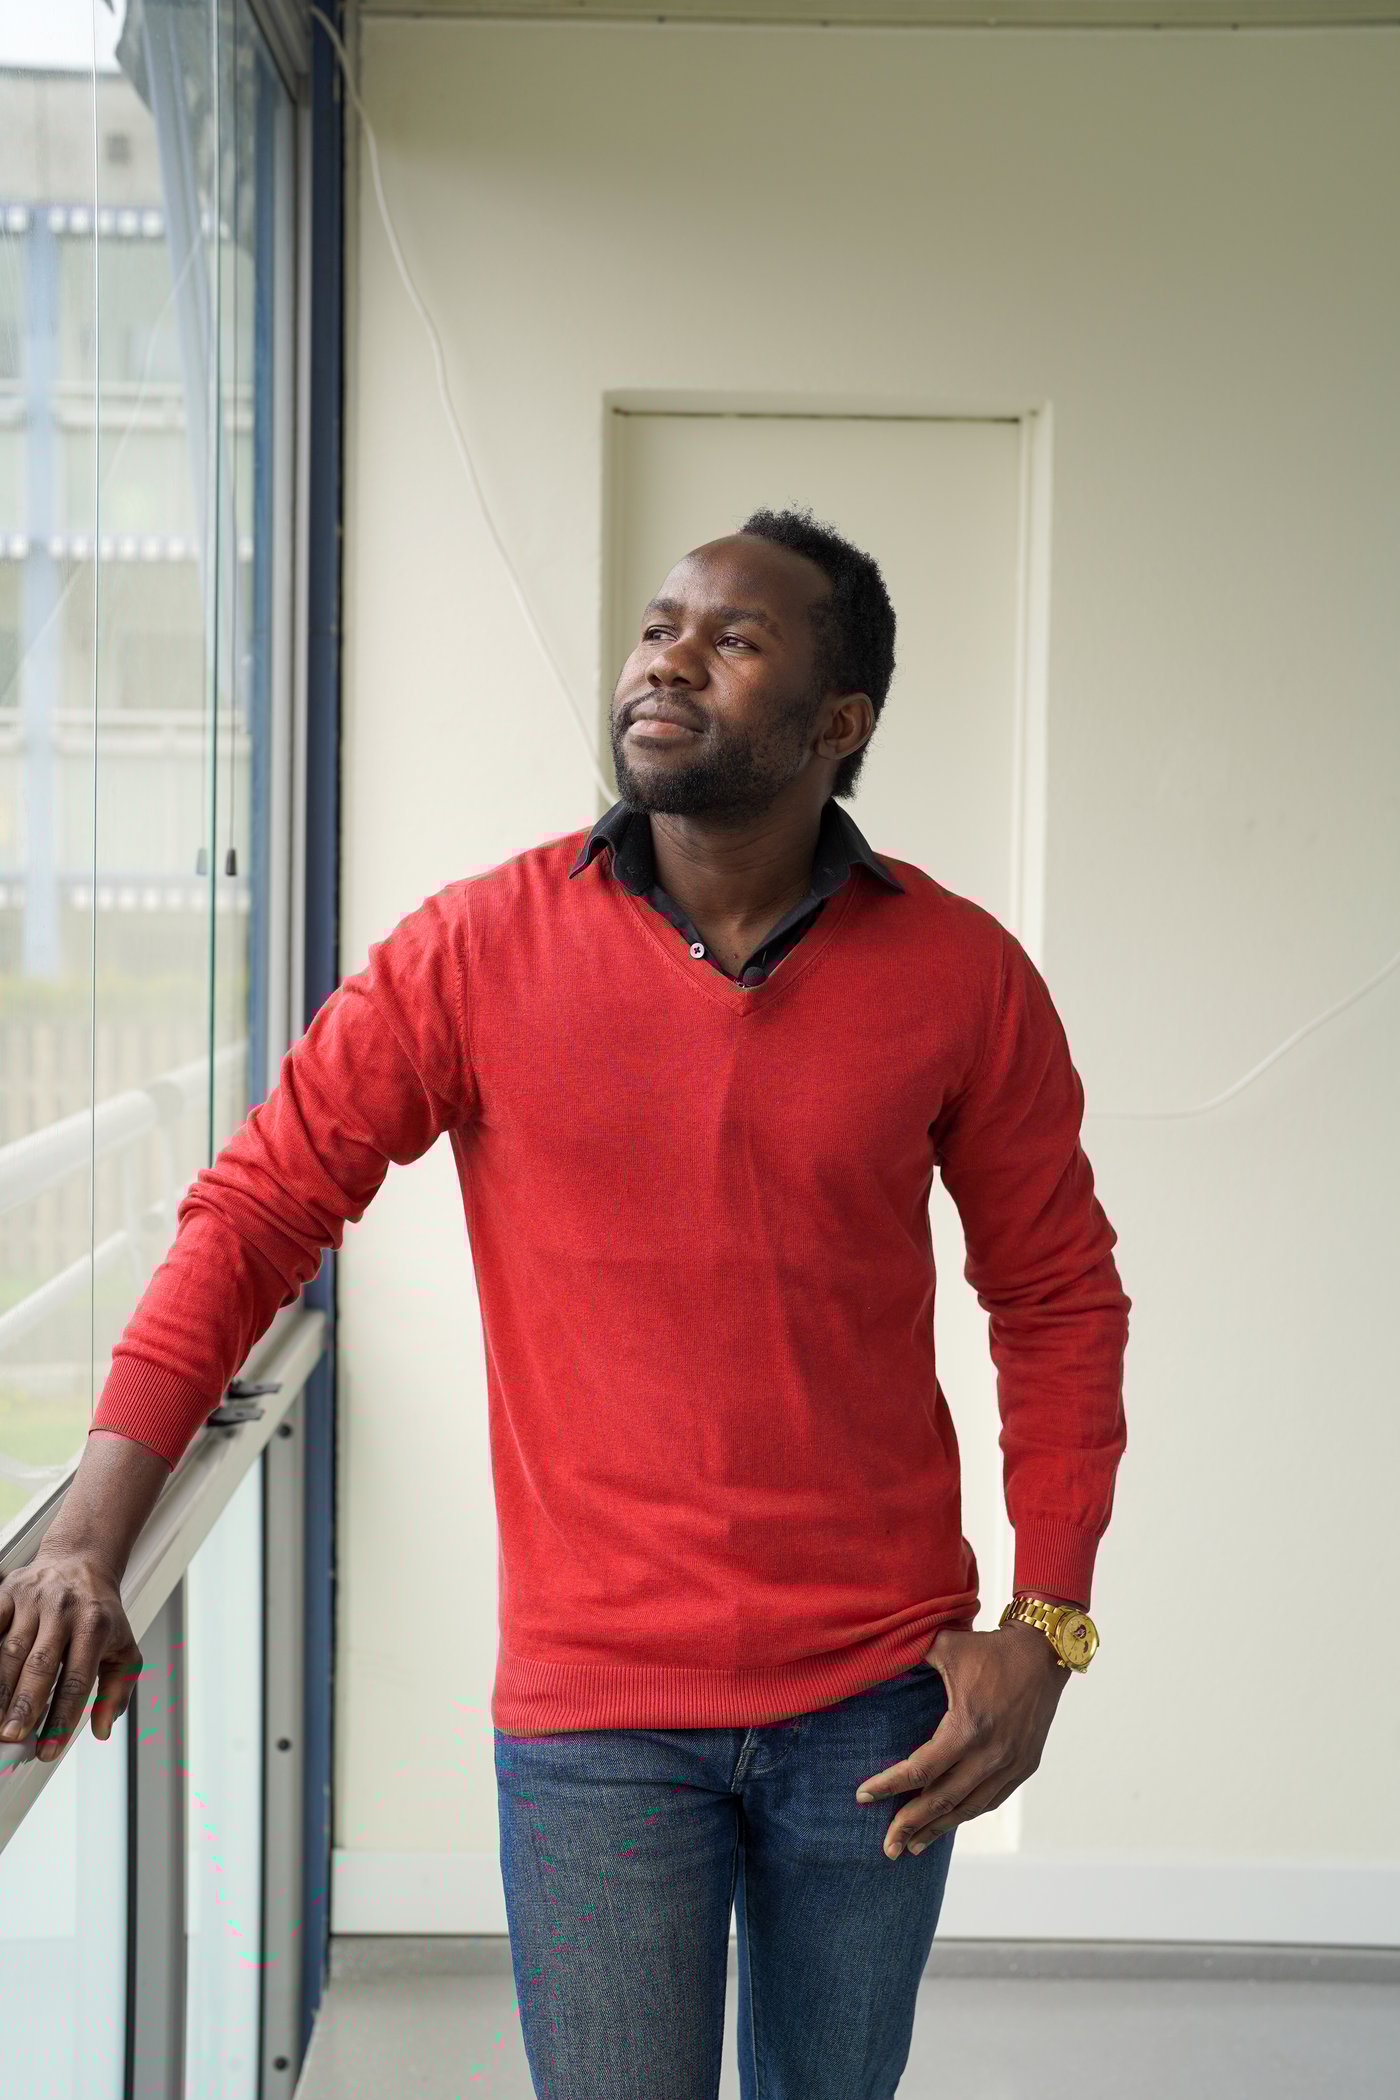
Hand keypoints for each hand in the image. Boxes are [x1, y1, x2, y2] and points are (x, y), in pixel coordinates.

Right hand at [0, 1547, 143, 1762]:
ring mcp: (34, 1600)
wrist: (82, 1561)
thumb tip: (102, 1729)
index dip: (62, 1717)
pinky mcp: (9, 1592)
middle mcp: (64, 1611)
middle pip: (40, 1665)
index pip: (78, 1679)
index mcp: (95, 1626)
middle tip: (11, 1736)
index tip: (48, 1750)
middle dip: (25, 1704)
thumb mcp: (123, 1647)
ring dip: (0, 1689)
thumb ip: (117, 1691)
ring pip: (9, 1649)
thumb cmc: (100, 1612)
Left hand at [854, 1621, 1070, 1856]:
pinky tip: (948, 1822)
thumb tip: (875, 1654)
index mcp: (967, 1727)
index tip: (862, 1796)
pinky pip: (991, 1800)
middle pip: (942, 1800)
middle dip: (910, 1825)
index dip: (889, 1785)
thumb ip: (910, 1655)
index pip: (921, 1769)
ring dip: (938, 1829)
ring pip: (968, 1808)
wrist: (1044, 1653)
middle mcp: (990, 1753)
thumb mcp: (946, 1646)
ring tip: (912, 1846)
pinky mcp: (1025, 1766)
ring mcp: (1011, 1763)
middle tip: (886, 1847)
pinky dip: (966, 1813)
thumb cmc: (989, 1648)